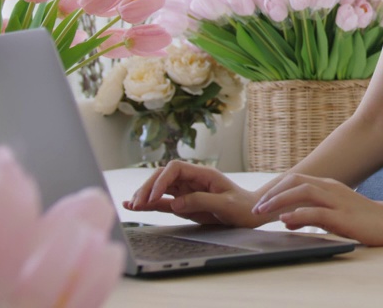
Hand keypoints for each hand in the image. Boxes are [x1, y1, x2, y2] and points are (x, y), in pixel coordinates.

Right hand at [124, 160, 267, 228]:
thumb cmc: (242, 206)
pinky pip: (163, 202)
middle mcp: (192, 180)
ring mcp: (186, 191)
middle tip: (137, 203)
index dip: (161, 180)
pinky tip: (133, 205)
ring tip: (131, 205)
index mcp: (203, 174)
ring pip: (159, 188)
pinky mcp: (184, 203)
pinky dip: (148, 203)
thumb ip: (201, 202)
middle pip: (162, 176)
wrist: (251, 213)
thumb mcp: (225, 205)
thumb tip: (175, 203)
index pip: (174, 168)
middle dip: (147, 187)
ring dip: (144, 195)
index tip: (154, 197)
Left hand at [254, 173, 382, 245]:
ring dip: (280, 200)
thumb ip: (309, 216)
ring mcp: (337, 200)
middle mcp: (331, 188)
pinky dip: (299, 214)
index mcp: (328, 185)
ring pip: (303, 192)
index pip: (295, 179)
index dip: (275, 189)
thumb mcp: (331, 216)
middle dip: (272, 193)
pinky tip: (287, 219)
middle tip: (256, 208)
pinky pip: (317, 212)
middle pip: (295, 181)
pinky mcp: (343, 216)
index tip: (260, 203)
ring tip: (263, 212)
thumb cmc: (361, 220)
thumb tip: (285, 219)